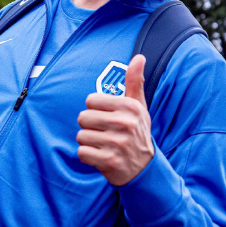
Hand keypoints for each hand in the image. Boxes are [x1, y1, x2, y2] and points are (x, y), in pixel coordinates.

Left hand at [76, 54, 153, 185]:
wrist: (144, 169)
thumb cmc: (137, 132)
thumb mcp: (139, 107)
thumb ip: (135, 82)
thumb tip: (139, 57)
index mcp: (130, 107)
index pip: (91, 100)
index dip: (95, 110)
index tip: (107, 118)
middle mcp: (125, 123)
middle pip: (82, 117)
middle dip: (89, 127)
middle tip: (104, 134)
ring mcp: (117, 143)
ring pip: (81, 136)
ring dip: (88, 142)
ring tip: (103, 145)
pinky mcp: (109, 161)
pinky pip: (82, 153)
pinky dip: (87, 157)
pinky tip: (101, 157)